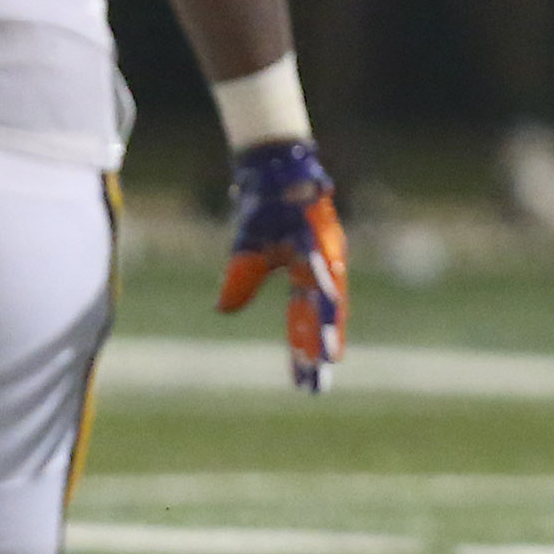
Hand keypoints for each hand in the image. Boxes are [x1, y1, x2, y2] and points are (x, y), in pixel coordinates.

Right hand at [215, 139, 348, 391]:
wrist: (271, 170)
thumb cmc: (264, 212)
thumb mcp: (246, 254)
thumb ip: (241, 282)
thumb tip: (224, 311)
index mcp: (304, 276)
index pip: (303, 321)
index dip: (304, 350)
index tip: (305, 383)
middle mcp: (321, 267)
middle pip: (321, 313)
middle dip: (320, 346)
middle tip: (322, 377)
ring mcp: (325, 249)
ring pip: (328, 290)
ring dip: (328, 320)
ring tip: (329, 351)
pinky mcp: (321, 229)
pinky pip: (321, 256)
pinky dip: (322, 277)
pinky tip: (324, 296)